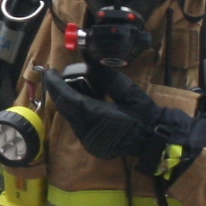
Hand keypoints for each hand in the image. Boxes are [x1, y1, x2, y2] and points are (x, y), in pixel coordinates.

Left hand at [41, 64, 205, 176]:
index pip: (68, 99)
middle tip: (56, 77)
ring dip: (66, 103)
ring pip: (70, 119)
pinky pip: (78, 126)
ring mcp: (89, 142)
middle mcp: (88, 132)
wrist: (155, 139)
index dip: (56, 85)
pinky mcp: (92, 146)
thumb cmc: (144, 113)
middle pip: (66, 109)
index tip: (49, 72)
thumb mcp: (127, 89)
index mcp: (97, 117)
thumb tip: (87, 59)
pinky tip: (79, 103)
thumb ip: (104, 76)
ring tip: (66, 87)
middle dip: (58, 92)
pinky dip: (75, 113)